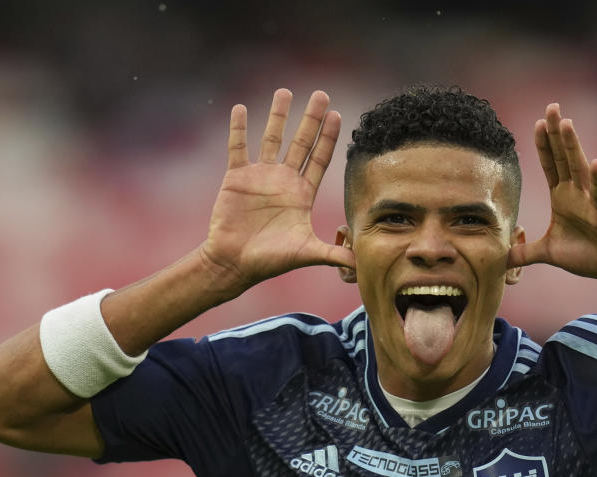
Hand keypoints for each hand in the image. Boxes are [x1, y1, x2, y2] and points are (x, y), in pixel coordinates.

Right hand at [201, 89, 354, 290]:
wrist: (234, 264)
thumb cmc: (270, 261)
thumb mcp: (307, 254)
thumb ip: (334, 254)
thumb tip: (362, 265)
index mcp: (302, 194)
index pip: (320, 159)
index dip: (329, 138)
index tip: (338, 115)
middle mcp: (284, 180)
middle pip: (301, 142)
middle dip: (311, 119)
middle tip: (321, 94)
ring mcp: (260, 176)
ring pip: (271, 138)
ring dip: (278, 115)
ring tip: (285, 91)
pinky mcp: (236, 178)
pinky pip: (238, 148)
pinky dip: (239, 129)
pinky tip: (241, 108)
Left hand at [508, 103, 596, 283]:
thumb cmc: (589, 255)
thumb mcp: (548, 253)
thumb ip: (525, 253)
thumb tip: (502, 260)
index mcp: (562, 198)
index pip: (550, 165)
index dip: (543, 145)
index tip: (537, 123)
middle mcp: (576, 194)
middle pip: (563, 158)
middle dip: (556, 133)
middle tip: (551, 106)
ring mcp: (591, 202)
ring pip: (580, 169)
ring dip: (572, 147)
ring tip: (566, 122)